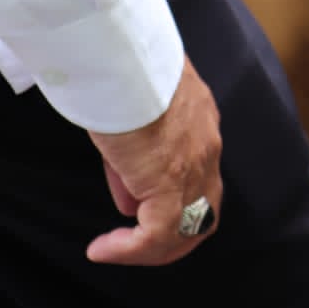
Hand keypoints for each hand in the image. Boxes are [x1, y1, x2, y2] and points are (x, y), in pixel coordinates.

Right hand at [85, 57, 222, 265]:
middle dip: (173, 233)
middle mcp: (206, 146)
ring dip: (152, 247)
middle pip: (205, 208)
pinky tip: (102, 248)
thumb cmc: (119, 68)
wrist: (121, 57)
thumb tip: (130, 202)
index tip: (131, 205)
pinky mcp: (171, 184)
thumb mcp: (129, 110)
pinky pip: (158, 234)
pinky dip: (130, 250)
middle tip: (134, 242)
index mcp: (199, 120)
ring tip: (114, 249)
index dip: (171, 198)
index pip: (196, 172)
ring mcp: (194, 166)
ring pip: (188, 228)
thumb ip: (134, 157)